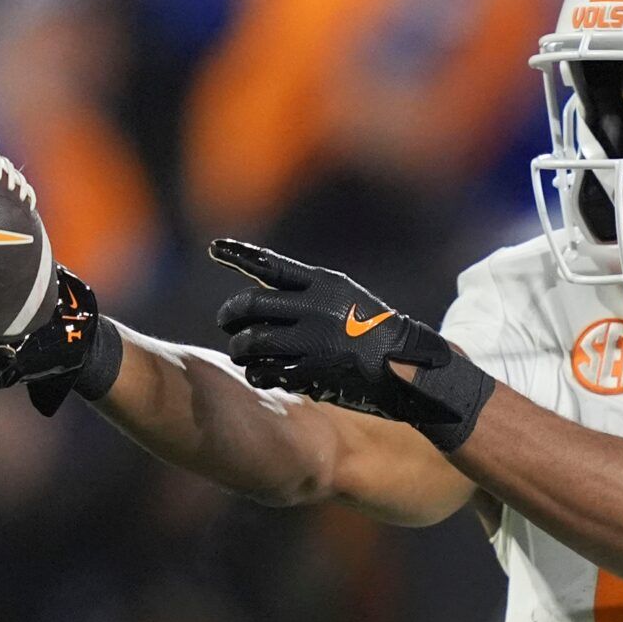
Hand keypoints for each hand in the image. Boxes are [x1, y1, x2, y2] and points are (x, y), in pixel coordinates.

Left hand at [210, 239, 492, 450]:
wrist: (409, 366)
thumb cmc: (375, 333)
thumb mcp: (347, 299)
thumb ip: (308, 296)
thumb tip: (263, 301)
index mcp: (325, 284)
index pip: (271, 265)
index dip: (238, 255)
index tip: (213, 248)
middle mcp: (315, 309)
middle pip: (251, 305)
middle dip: (230, 314)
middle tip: (226, 321)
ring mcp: (311, 342)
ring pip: (252, 342)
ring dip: (240, 348)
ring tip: (243, 352)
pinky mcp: (311, 374)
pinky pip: (265, 371)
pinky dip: (257, 373)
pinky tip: (261, 373)